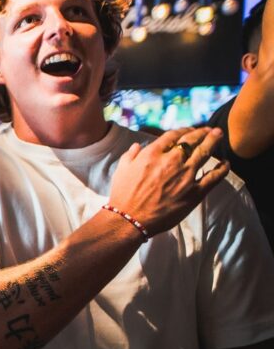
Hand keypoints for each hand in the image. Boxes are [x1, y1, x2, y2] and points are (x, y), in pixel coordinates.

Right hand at [108, 127, 228, 235]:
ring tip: (218, 135)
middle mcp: (171, 161)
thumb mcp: (122, 170)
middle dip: (202, 132)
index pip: (173, 135)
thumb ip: (130, 155)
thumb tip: (137, 146)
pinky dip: (222, 168)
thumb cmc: (123, 195)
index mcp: (152, 154)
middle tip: (209, 129)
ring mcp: (185, 176)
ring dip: (213, 141)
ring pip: (205, 152)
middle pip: (192, 140)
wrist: (130, 219)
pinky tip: (225, 163)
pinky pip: (214, 177)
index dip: (183, 130)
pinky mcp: (194, 192)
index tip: (189, 130)